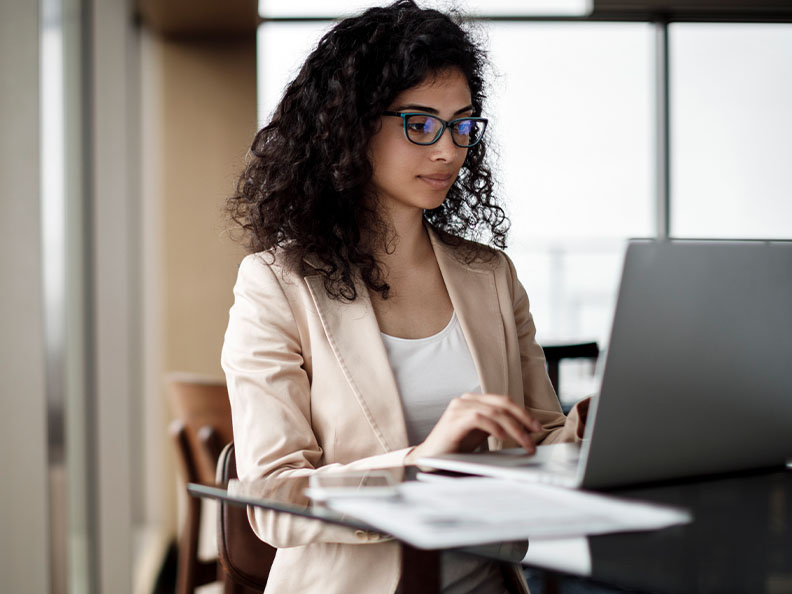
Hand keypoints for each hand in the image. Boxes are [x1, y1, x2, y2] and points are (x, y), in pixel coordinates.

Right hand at [405, 393, 541, 463]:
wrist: (429, 459)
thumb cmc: (456, 448)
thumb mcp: (481, 434)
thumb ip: (497, 426)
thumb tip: (524, 431)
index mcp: (473, 401)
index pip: (503, 401)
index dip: (523, 413)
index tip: (536, 427)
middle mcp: (465, 400)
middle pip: (502, 404)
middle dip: (523, 419)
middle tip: (535, 434)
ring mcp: (458, 408)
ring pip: (494, 412)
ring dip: (514, 428)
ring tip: (525, 442)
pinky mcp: (453, 420)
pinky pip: (479, 418)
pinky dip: (495, 427)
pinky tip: (503, 438)